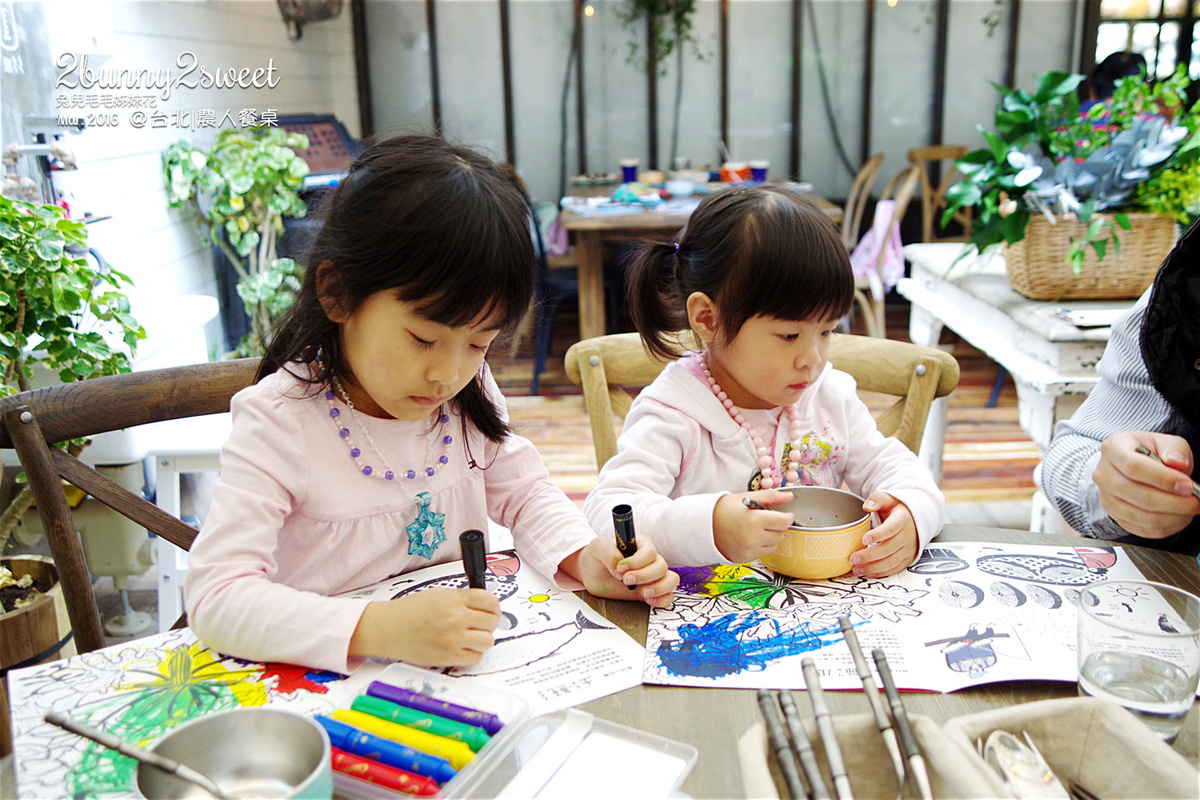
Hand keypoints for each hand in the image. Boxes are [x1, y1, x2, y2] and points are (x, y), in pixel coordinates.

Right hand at [348, 588, 499, 666]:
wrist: (388, 628)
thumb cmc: (408, 611)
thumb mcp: (437, 594)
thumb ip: (461, 599)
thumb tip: (482, 605)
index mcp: (454, 599)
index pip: (490, 601)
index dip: (493, 607)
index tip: (491, 611)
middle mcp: (455, 617)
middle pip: (492, 622)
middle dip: (488, 624)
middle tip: (479, 625)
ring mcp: (453, 638)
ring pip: (487, 641)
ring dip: (481, 640)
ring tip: (470, 638)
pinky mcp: (448, 656)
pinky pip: (475, 657)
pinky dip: (472, 654)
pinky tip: (462, 648)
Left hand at [571, 536, 679, 608]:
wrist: (591, 574)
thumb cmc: (597, 557)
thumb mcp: (597, 548)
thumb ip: (608, 552)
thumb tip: (620, 570)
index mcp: (640, 544)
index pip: (649, 551)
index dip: (637, 561)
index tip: (620, 568)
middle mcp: (650, 560)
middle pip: (661, 566)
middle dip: (645, 576)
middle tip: (626, 581)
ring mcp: (652, 577)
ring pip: (672, 580)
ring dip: (660, 588)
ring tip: (643, 594)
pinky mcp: (651, 592)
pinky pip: (668, 596)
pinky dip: (663, 600)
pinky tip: (648, 601)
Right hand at [713, 490, 794, 563]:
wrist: (704, 525)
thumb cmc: (725, 509)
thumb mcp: (747, 498)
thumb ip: (770, 497)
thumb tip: (789, 497)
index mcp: (754, 519)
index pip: (784, 522)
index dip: (786, 517)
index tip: (783, 515)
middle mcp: (753, 537)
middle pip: (780, 535)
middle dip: (776, 527)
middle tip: (764, 520)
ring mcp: (748, 550)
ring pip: (773, 546)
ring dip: (770, 538)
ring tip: (756, 530)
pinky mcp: (744, 558)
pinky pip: (762, 554)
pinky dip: (760, 546)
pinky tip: (749, 538)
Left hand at [848, 492, 917, 577]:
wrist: (916, 518)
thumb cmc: (898, 509)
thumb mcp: (889, 499)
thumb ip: (878, 500)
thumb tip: (867, 506)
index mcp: (902, 520)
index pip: (891, 529)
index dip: (878, 535)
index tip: (864, 539)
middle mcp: (907, 536)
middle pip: (889, 548)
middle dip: (869, 555)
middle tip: (853, 558)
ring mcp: (908, 549)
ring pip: (892, 561)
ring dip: (873, 567)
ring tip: (856, 568)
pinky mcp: (908, 558)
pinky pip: (895, 568)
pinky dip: (882, 572)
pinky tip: (868, 573)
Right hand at [1093, 431, 1199, 538]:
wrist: (1130, 465)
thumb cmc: (1147, 451)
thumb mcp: (1164, 441)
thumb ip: (1174, 449)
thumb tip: (1177, 462)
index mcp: (1113, 449)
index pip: (1134, 467)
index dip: (1163, 479)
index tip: (1187, 485)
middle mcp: (1104, 475)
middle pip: (1139, 495)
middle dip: (1174, 502)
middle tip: (1195, 500)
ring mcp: (1107, 497)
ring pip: (1142, 516)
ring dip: (1173, 517)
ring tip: (1189, 509)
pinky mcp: (1115, 515)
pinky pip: (1143, 528)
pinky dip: (1166, 527)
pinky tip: (1178, 517)